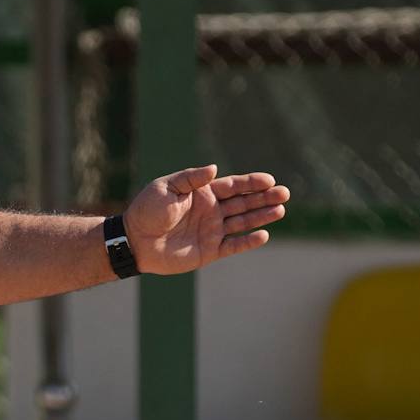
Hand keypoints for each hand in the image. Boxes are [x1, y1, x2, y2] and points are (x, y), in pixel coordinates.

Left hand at [124, 165, 289, 274]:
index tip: (269, 180)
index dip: (251, 183)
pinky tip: (263, 235)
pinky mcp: (209, 250)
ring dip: (261, 216)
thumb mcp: (166, 188)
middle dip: (264, 198)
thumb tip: (215, 168)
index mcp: (202, 193)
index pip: (233, 186)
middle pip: (243, 202)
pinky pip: (233, 245)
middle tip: (284, 193)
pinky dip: (248, 241)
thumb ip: (191, 178)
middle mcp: (211, 211)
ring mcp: (212, 230)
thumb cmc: (147, 211)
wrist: (134, 240)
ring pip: (243, 221)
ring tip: (280, 210)